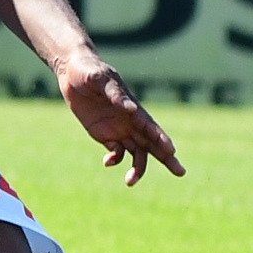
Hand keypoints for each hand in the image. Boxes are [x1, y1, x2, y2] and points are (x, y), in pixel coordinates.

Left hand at [56, 49, 184, 185]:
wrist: (72, 72)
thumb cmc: (90, 71)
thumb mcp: (101, 78)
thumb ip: (115, 93)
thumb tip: (132, 108)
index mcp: (133, 108)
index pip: (152, 128)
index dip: (162, 140)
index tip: (172, 151)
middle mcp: (130, 122)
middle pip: (152, 144)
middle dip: (167, 158)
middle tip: (181, 172)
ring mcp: (118, 129)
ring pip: (136, 153)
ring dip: (137, 168)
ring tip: (130, 182)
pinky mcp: (103, 134)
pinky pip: (115, 151)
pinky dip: (115, 159)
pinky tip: (107, 162)